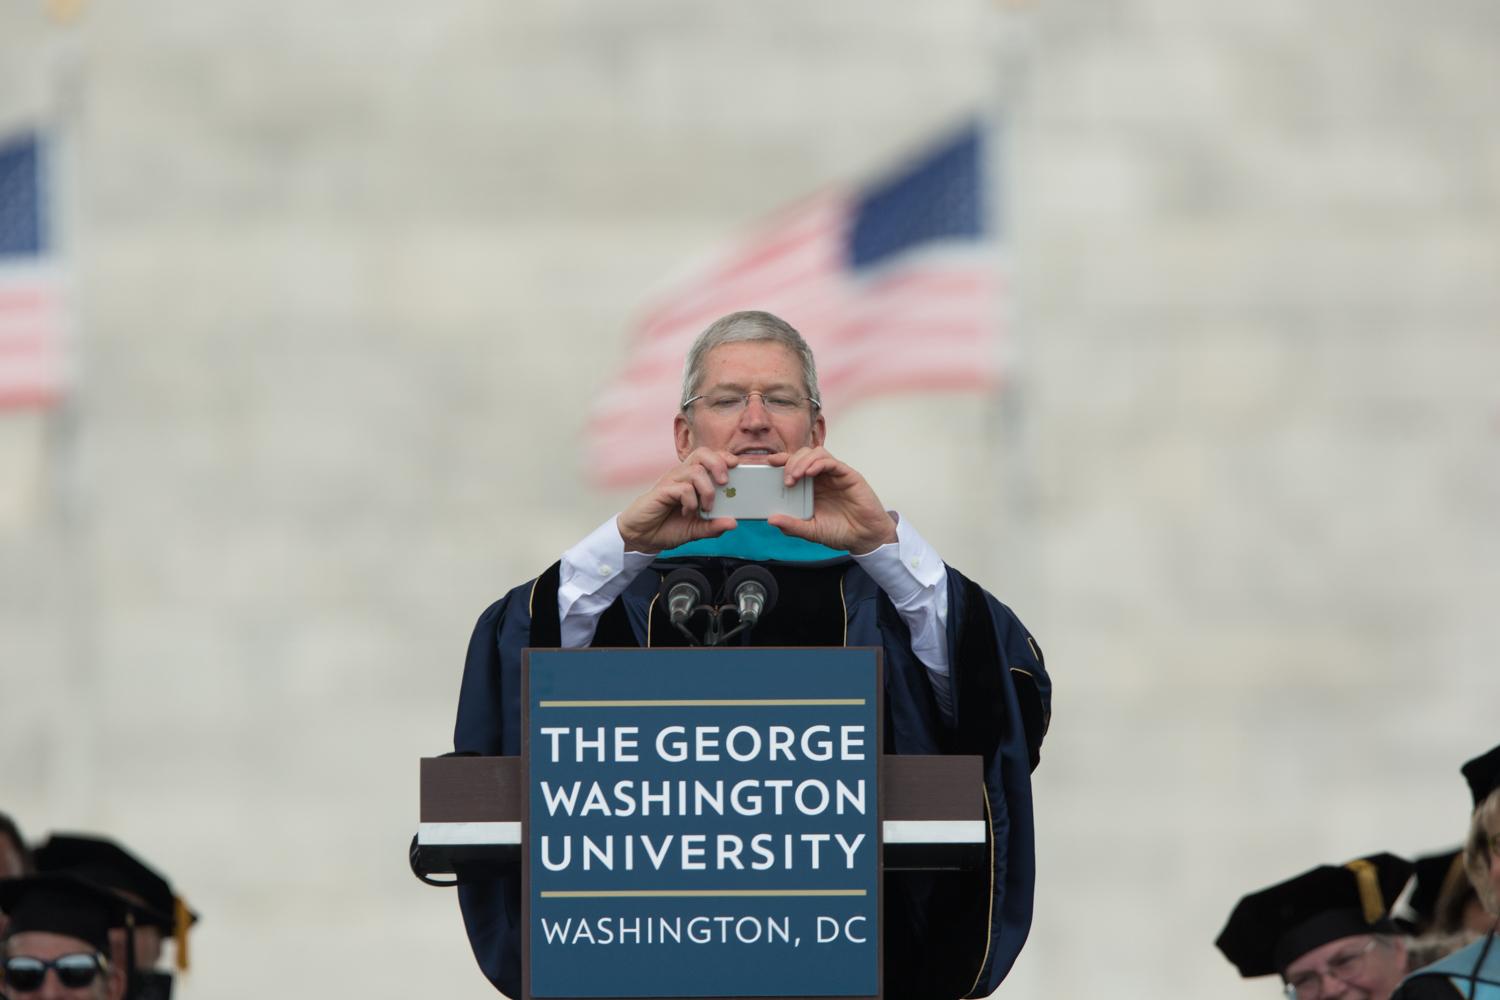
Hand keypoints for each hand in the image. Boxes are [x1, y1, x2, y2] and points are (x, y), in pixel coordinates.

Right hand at [616, 448, 739, 553]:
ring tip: (705, 508)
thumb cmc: (667, 527)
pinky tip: (687, 513)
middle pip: (702, 453)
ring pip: (695, 471)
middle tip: (725, 483)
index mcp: (691, 479)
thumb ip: (714, 526)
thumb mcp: (696, 530)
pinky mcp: (662, 491)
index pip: (709, 457)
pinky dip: (691, 502)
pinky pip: (683, 488)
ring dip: (707, 491)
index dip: (723, 457)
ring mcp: (671, 481)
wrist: (642, 537)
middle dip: (718, 464)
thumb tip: (734, 523)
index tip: (737, 466)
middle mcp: (682, 476)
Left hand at [766, 447, 897, 554]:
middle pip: (803, 455)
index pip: (794, 466)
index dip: (782, 461)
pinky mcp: (848, 475)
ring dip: (803, 461)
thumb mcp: (811, 531)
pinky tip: (810, 473)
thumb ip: (792, 526)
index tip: (768, 463)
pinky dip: (819, 463)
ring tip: (796, 477)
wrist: (865, 538)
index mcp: (811, 487)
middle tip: (786, 480)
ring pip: (816, 453)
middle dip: (790, 462)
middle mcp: (822, 478)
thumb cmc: (840, 532)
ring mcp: (834, 475)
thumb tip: (771, 520)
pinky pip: (831, 462)